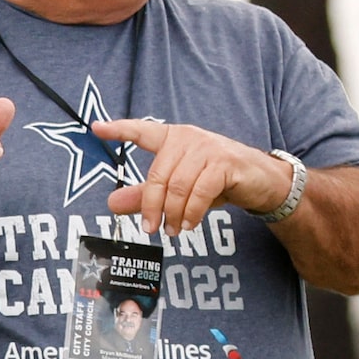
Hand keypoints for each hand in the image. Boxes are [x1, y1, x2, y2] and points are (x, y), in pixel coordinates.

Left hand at [96, 119, 289, 235]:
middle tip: (150, 229)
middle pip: (157, 176)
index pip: (142, 132)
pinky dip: (191, 213)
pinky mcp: (226, 164)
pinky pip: (200, 192)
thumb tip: (111, 203)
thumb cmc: (216, 181)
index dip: (119, 129)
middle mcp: (189, 138)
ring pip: (178, 187)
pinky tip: (188, 224)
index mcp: (173, 139)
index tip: (96, 127)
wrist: (261, 181)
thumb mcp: (177, 189)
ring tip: (173, 231)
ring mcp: (208, 149)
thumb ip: (145, 195)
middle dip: (152, 207)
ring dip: (172, 214)